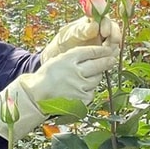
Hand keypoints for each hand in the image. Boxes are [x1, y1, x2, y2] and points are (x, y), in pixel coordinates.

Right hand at [0, 44, 117, 138]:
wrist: (37, 95)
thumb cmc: (48, 76)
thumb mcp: (59, 59)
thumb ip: (76, 56)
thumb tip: (97, 54)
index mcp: (68, 59)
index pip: (90, 52)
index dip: (101, 51)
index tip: (108, 49)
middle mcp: (75, 72)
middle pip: (98, 65)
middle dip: (107, 61)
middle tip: (112, 59)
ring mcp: (80, 86)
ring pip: (97, 79)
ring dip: (97, 75)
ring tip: (93, 74)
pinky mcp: (82, 99)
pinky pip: (91, 91)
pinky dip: (89, 89)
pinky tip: (83, 87)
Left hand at [41, 17, 122, 61]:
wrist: (63, 54)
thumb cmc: (66, 39)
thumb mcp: (72, 34)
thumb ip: (83, 30)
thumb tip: (95, 25)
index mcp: (94, 19)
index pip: (105, 18)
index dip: (107, 25)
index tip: (104, 33)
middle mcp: (102, 28)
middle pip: (114, 29)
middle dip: (114, 36)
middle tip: (110, 45)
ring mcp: (105, 40)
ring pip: (115, 41)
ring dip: (113, 47)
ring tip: (107, 54)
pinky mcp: (105, 51)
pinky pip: (112, 53)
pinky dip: (111, 56)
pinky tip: (106, 60)